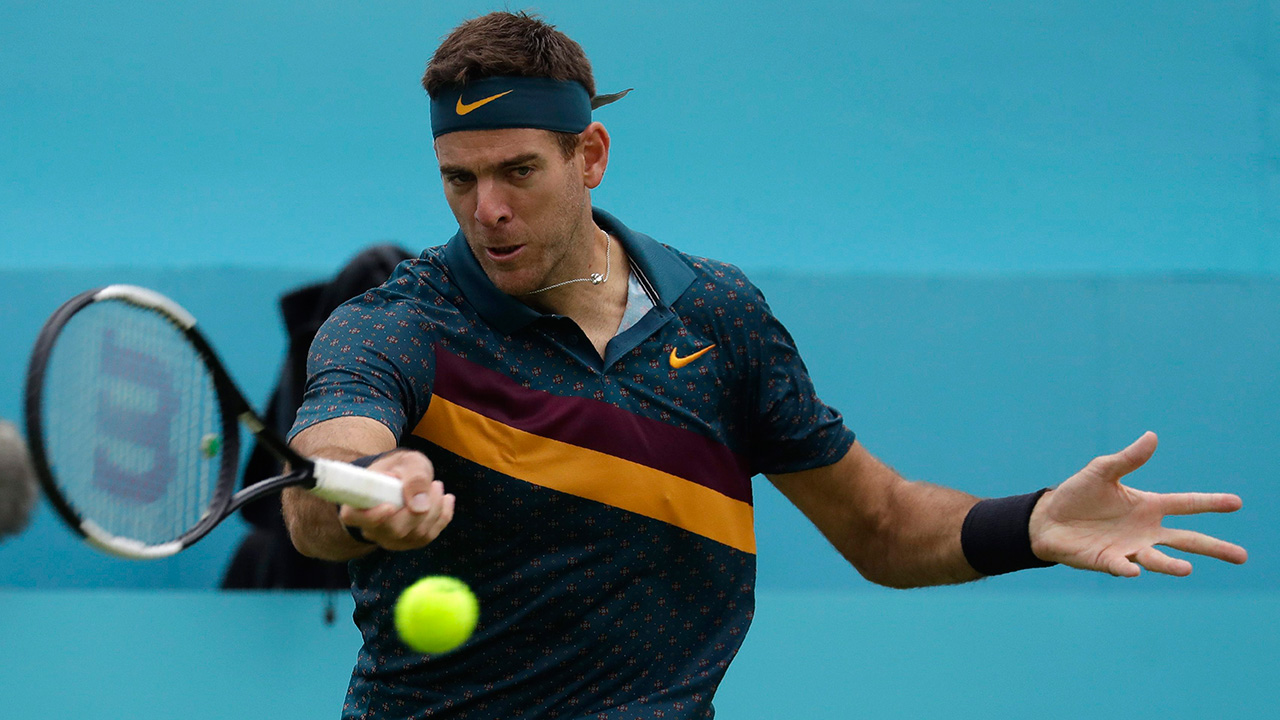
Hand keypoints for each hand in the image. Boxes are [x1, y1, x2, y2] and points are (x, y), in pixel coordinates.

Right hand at [338, 450, 454, 550]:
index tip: (390, 506)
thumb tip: (420, 505)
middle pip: (394, 530)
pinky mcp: (411, 542)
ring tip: (437, 485)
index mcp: (358, 504)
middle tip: (432, 484)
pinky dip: (444, 515)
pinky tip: (446, 499)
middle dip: (419, 508)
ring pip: (416, 534)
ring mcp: (392, 539)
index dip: (371, 516)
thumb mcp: (408, 461)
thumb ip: (413, 477)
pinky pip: (430, 535)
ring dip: (435, 508)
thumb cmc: (401, 467)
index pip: (353, 517)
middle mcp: (371, 527)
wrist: (405, 476)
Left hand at [1029, 432, 1246, 576]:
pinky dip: (1127, 568)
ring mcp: (1129, 548)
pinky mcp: (1107, 561)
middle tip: (1241, 556)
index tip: (1237, 502)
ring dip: (1171, 565)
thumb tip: (1152, 436)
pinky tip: (1133, 569)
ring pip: (1157, 559)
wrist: (1048, 519)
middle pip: (1186, 540)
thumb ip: (1128, 458)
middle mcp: (1145, 531)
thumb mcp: (1102, 471)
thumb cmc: (1078, 494)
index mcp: (1148, 506)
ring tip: (1187, 569)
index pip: (1186, 505)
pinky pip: (1120, 566)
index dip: (1210, 503)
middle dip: (1214, 547)